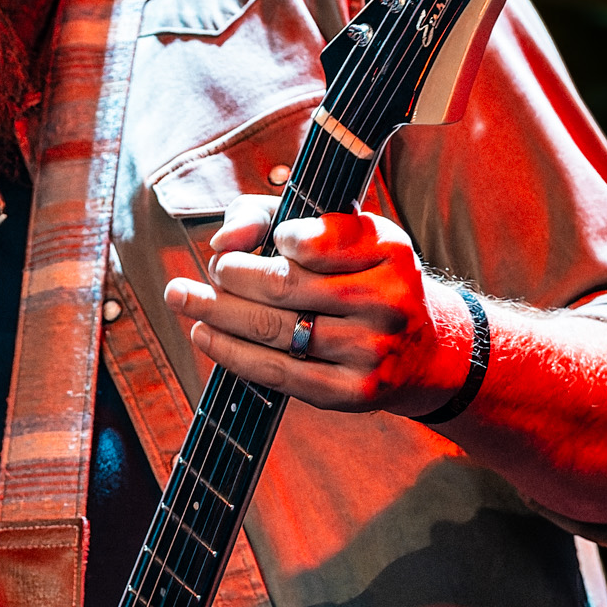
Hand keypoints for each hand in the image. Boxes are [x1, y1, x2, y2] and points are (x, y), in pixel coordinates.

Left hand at [164, 196, 475, 417]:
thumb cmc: (361, 277)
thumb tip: (225, 240)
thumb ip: (272, 214)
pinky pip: (279, 373)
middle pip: (284, 287)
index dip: (269, 237)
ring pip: (275, 331)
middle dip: (228, 278)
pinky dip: (232, 353)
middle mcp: (387, 300)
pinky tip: (205, 335)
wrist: (422, 350)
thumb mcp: (337, 231)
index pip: (314, 240)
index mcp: (388, 249)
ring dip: (217, 314)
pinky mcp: (354, 392)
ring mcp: (373, 350)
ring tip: (184, 299)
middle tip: (201, 275)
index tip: (243, 243)